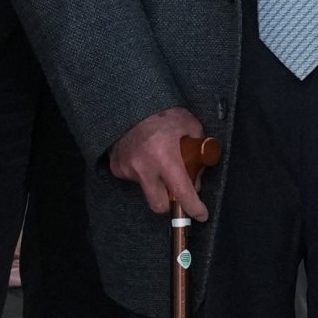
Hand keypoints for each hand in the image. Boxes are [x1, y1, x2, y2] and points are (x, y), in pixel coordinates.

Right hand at [109, 106, 211, 220]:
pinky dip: (141, 172)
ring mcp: (127, 168)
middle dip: (170, 204)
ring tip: (158, 158)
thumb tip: (197, 175)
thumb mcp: (190, 127)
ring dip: (155, 182)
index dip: (194, 207)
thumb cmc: (164, 113)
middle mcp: (144, 168)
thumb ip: (198, 151)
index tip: (201, 215)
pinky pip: (133, 179)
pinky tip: (144, 156)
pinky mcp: (116, 167)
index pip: (182, 192)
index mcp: (165, 157)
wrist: (129, 102)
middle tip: (177, 191)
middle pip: (159, 205)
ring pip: (146, 189)